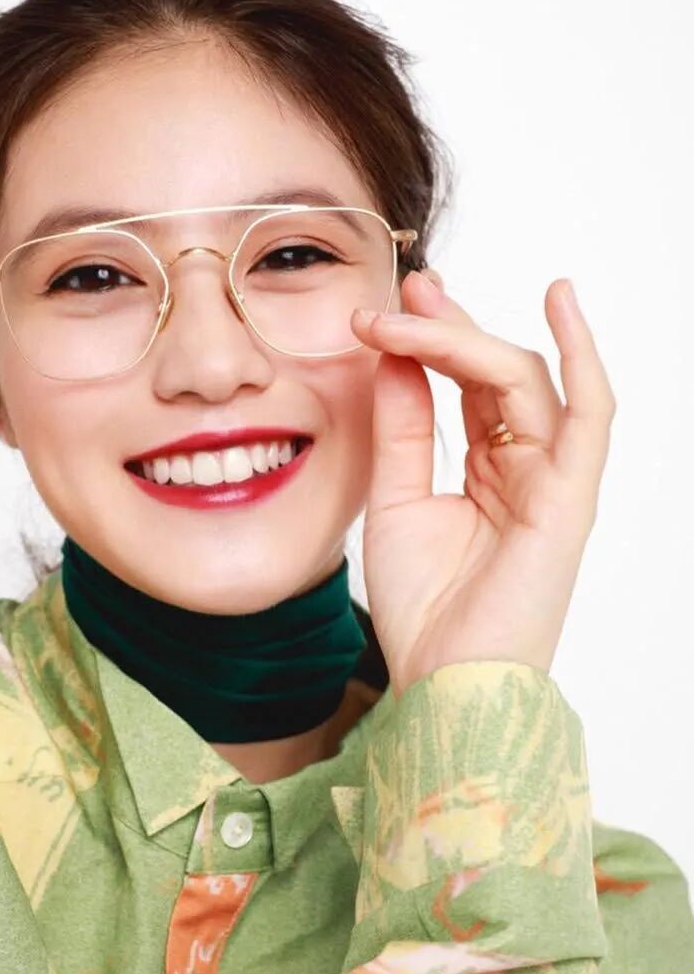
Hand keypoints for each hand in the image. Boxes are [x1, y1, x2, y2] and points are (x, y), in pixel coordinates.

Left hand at [349, 268, 615, 698]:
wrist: (441, 682)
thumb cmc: (424, 608)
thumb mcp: (395, 499)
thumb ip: (400, 428)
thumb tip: (390, 354)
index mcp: (490, 471)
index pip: (467, 385)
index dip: (430, 340)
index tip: (383, 310)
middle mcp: (528, 468)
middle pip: (496, 372)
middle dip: (447, 326)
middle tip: (403, 291)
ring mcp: (554, 480)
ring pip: (524, 382)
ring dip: (468, 338)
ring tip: (417, 305)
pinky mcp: (569, 498)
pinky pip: (589, 414)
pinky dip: (581, 355)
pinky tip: (559, 301)